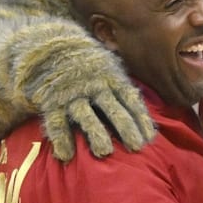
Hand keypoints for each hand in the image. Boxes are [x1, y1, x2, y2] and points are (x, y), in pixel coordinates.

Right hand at [29, 39, 157, 160]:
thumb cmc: (89, 65)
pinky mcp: (52, 102)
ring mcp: (73, 95)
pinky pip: (56, 121)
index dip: (141, 119)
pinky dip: (61, 138)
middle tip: (136, 147)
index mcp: (111, 79)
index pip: (130, 100)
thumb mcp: (109, 69)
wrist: (51, 46)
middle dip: (125, 127)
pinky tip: (66, 155)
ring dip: (96, 133)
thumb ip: (124, 88)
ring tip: (104, 152)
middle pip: (113, 109)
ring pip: (86, 115)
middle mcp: (94, 86)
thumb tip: (143, 112)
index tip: (150, 138)